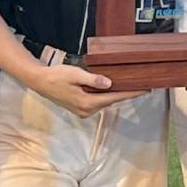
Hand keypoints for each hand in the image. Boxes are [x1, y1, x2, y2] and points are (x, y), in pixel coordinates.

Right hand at [24, 61, 142, 118]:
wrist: (40, 82)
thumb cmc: (57, 76)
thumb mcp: (76, 74)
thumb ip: (93, 80)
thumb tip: (109, 83)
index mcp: (87, 103)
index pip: (115, 97)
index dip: (131, 93)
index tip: (145, 90)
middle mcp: (87, 110)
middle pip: (111, 101)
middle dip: (126, 93)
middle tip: (141, 85)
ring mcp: (83, 111)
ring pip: (104, 102)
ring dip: (115, 94)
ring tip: (130, 85)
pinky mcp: (80, 108)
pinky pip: (97, 102)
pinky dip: (105, 96)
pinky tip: (111, 88)